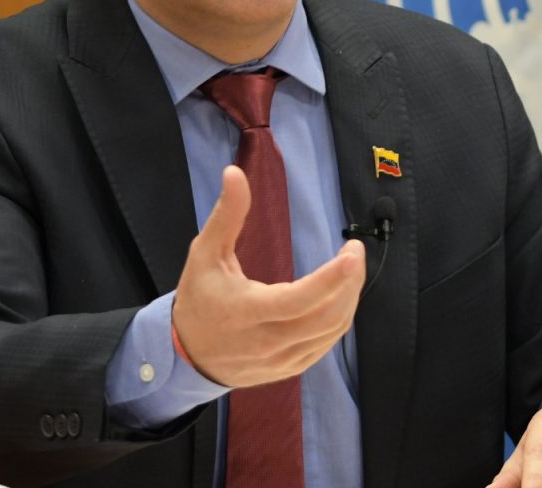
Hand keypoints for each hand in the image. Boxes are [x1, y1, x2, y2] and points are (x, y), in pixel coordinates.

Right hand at [171, 165, 365, 387]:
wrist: (186, 354)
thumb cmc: (198, 298)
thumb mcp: (205, 253)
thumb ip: (226, 214)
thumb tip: (234, 173)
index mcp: (246, 312)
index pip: (300, 299)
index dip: (333, 278)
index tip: (353, 252)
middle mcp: (267, 342)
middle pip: (326, 317)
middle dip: (350, 282)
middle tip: (354, 252)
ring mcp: (281, 360)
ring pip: (331, 332)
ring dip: (349, 299)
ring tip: (349, 270)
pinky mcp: (290, 369)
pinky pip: (326, 345)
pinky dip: (339, 318)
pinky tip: (339, 296)